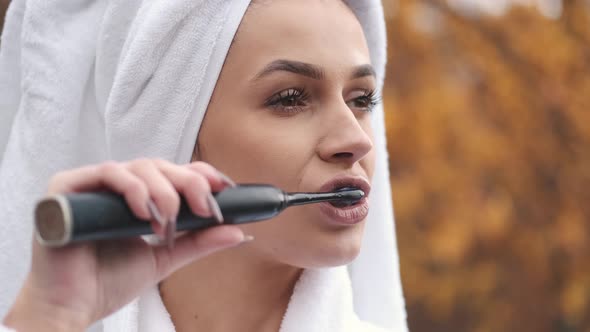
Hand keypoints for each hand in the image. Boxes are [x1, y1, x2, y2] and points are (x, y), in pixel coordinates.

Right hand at [3, 159, 247, 331]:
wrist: (71, 307)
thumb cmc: (108, 281)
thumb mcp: (164, 257)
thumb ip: (197, 242)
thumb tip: (238, 231)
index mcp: (138, 197)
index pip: (173, 172)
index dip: (201, 174)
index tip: (226, 189)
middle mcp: (117, 186)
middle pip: (160, 166)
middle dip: (189, 185)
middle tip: (205, 210)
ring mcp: (93, 184)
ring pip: (139, 167)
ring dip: (163, 192)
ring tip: (167, 223)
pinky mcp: (67, 187)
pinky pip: (107, 173)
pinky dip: (132, 188)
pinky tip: (145, 213)